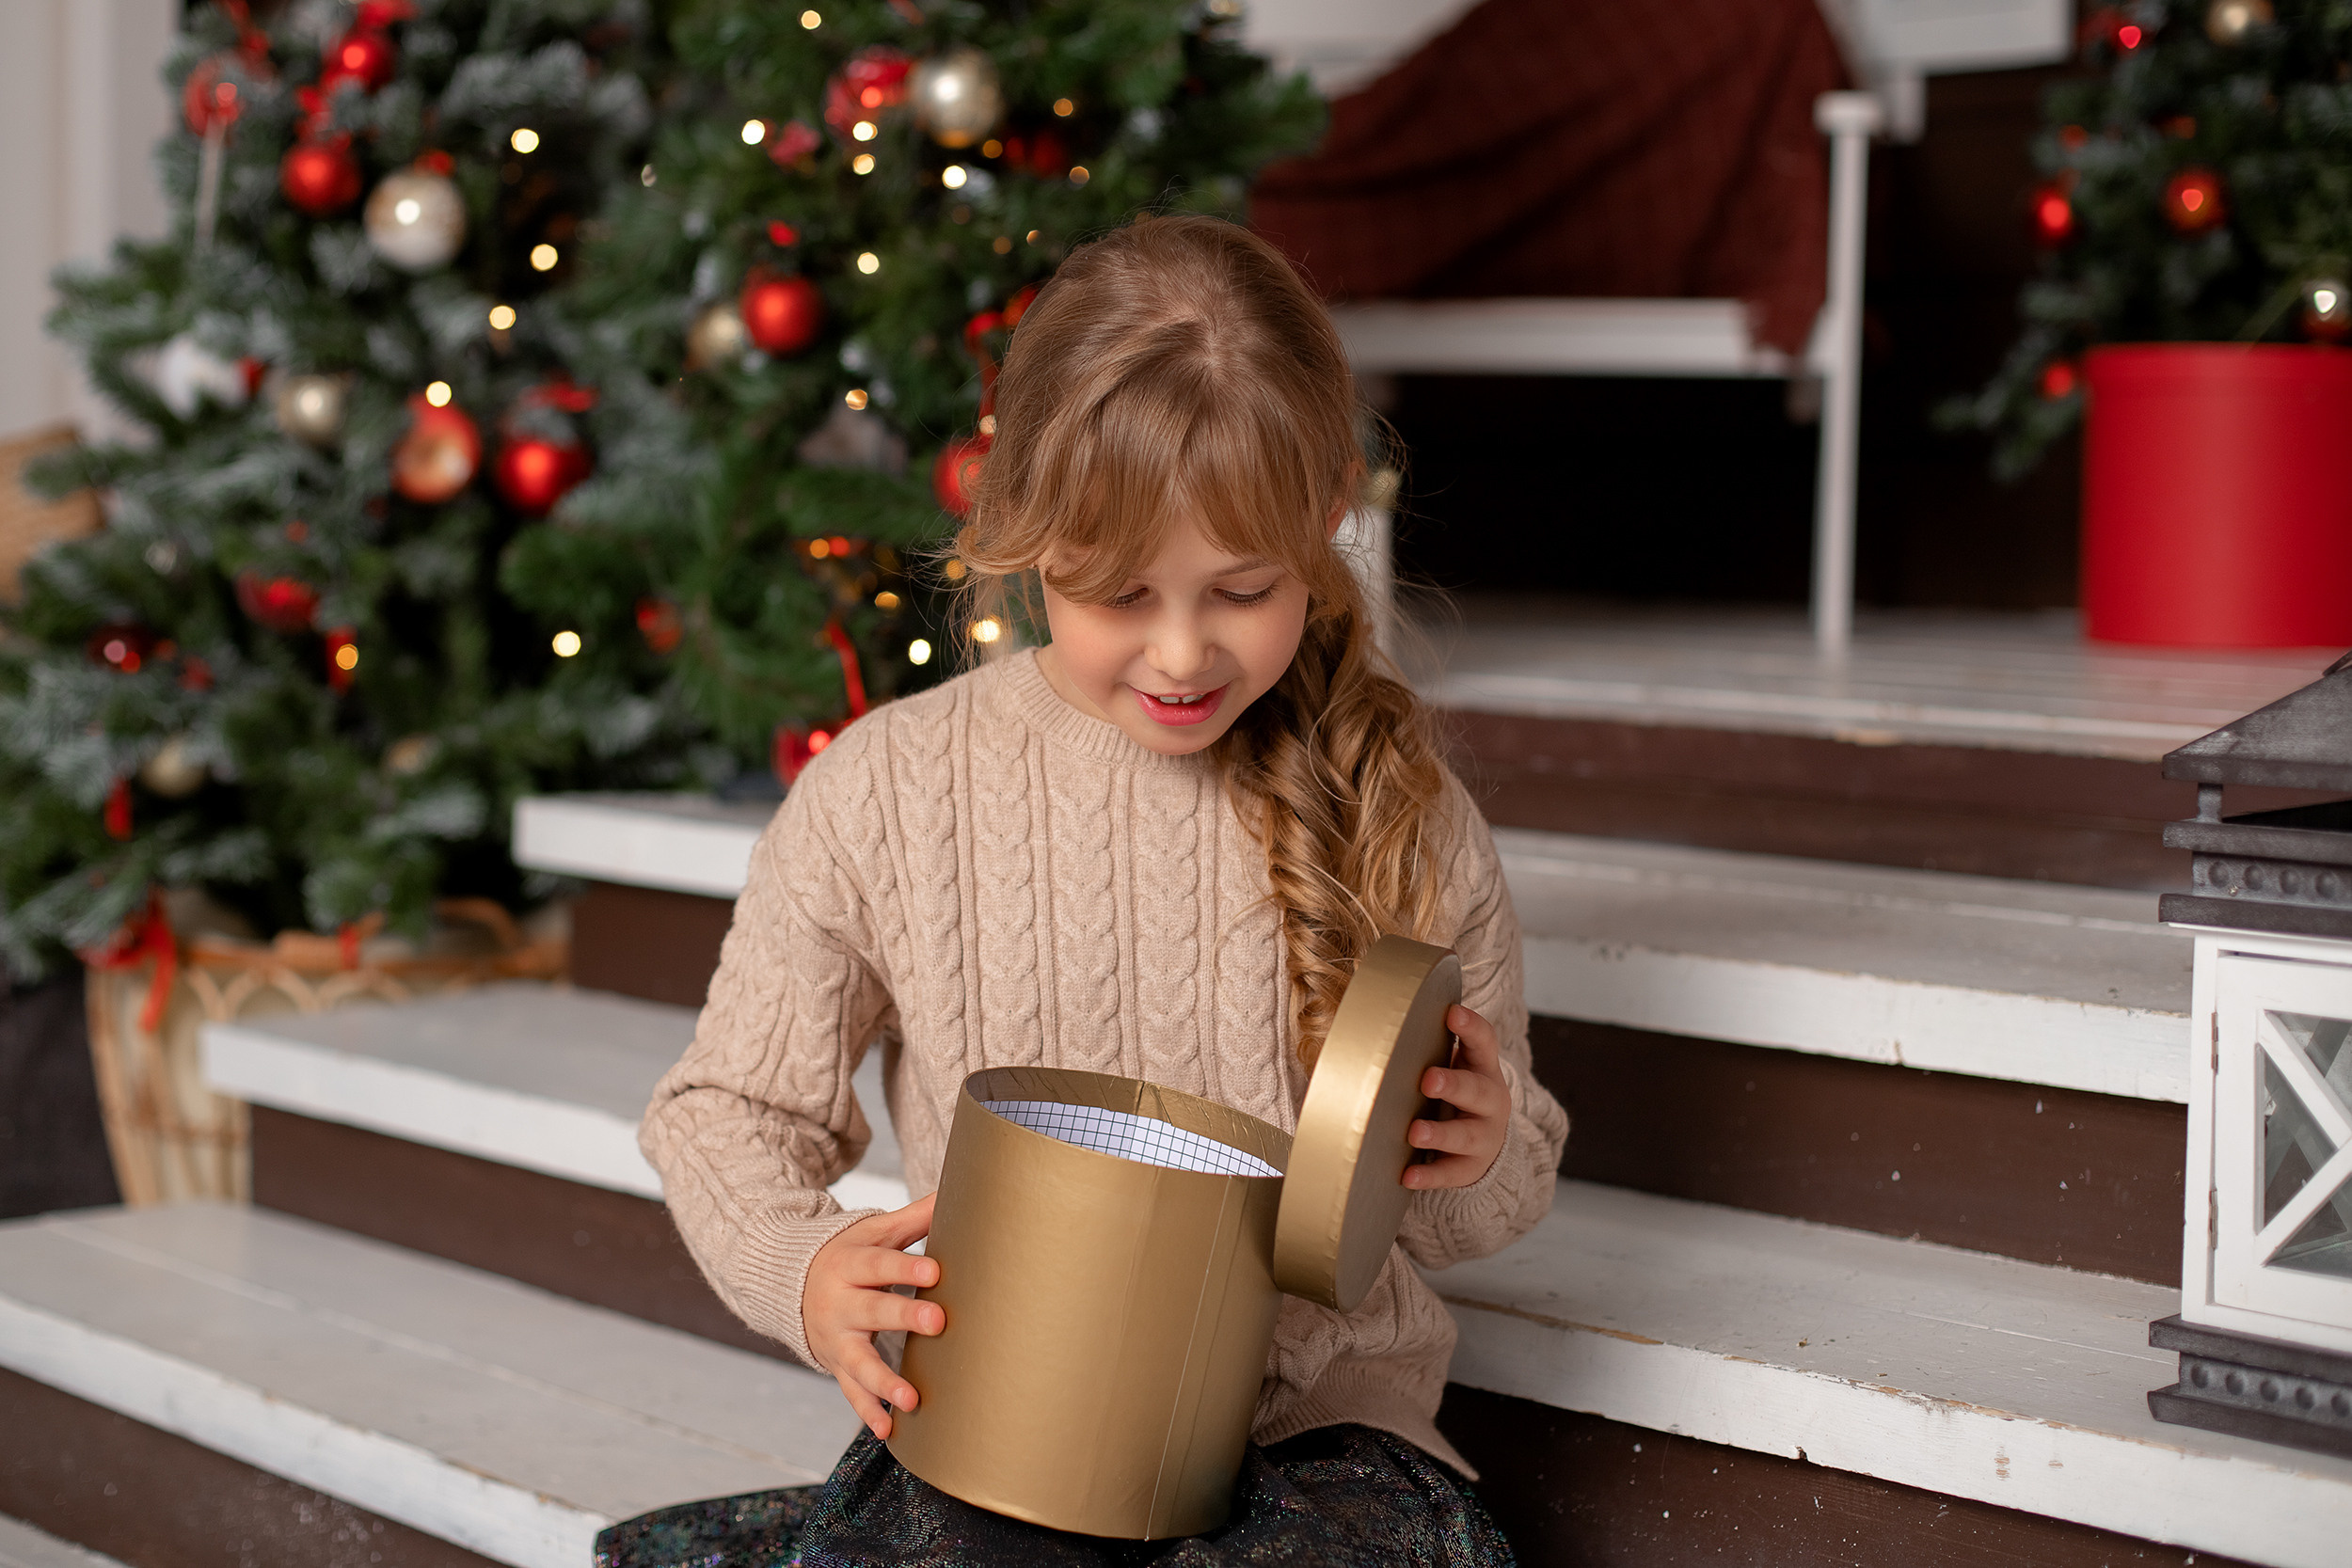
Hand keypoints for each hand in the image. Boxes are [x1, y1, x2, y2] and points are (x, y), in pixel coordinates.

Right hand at [804, 1191, 942, 1439]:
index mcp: (850, 1263)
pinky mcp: (836, 1366)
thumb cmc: (851, 1255)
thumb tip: (961, 1187)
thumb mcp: (874, 1232)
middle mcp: (839, 1303)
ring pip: (858, 1362)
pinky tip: (888, 1430)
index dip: (907, 1267)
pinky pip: (850, 1392)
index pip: (880, 1264)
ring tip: (912, 1398)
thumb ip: (915, 1217)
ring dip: (884, 1382)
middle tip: (939, 1322)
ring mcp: (836, 1339)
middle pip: (873, 1310)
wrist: (792, 1285)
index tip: (937, 1270)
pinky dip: (867, 1412)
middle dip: (904, 1317)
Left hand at [1403, 1004, 1509, 1189]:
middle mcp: (1490, 1102)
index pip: (1484, 1042)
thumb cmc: (1456, 1095)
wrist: (1484, 1146)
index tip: (1452, 1012)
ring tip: (1415, 1133)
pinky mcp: (1470, 1168)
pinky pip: (1451, 1173)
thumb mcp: (1454, 1067)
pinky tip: (1407, 1176)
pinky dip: (1429, 1175)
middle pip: (1477, 1091)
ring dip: (1440, 1133)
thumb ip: (1427, 1046)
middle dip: (1453, 1085)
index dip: (1471, 1026)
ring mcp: (1485, 1137)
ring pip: (1466, 1136)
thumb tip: (1376, 1008)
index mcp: (1483, 1069)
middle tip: (1427, 1080)